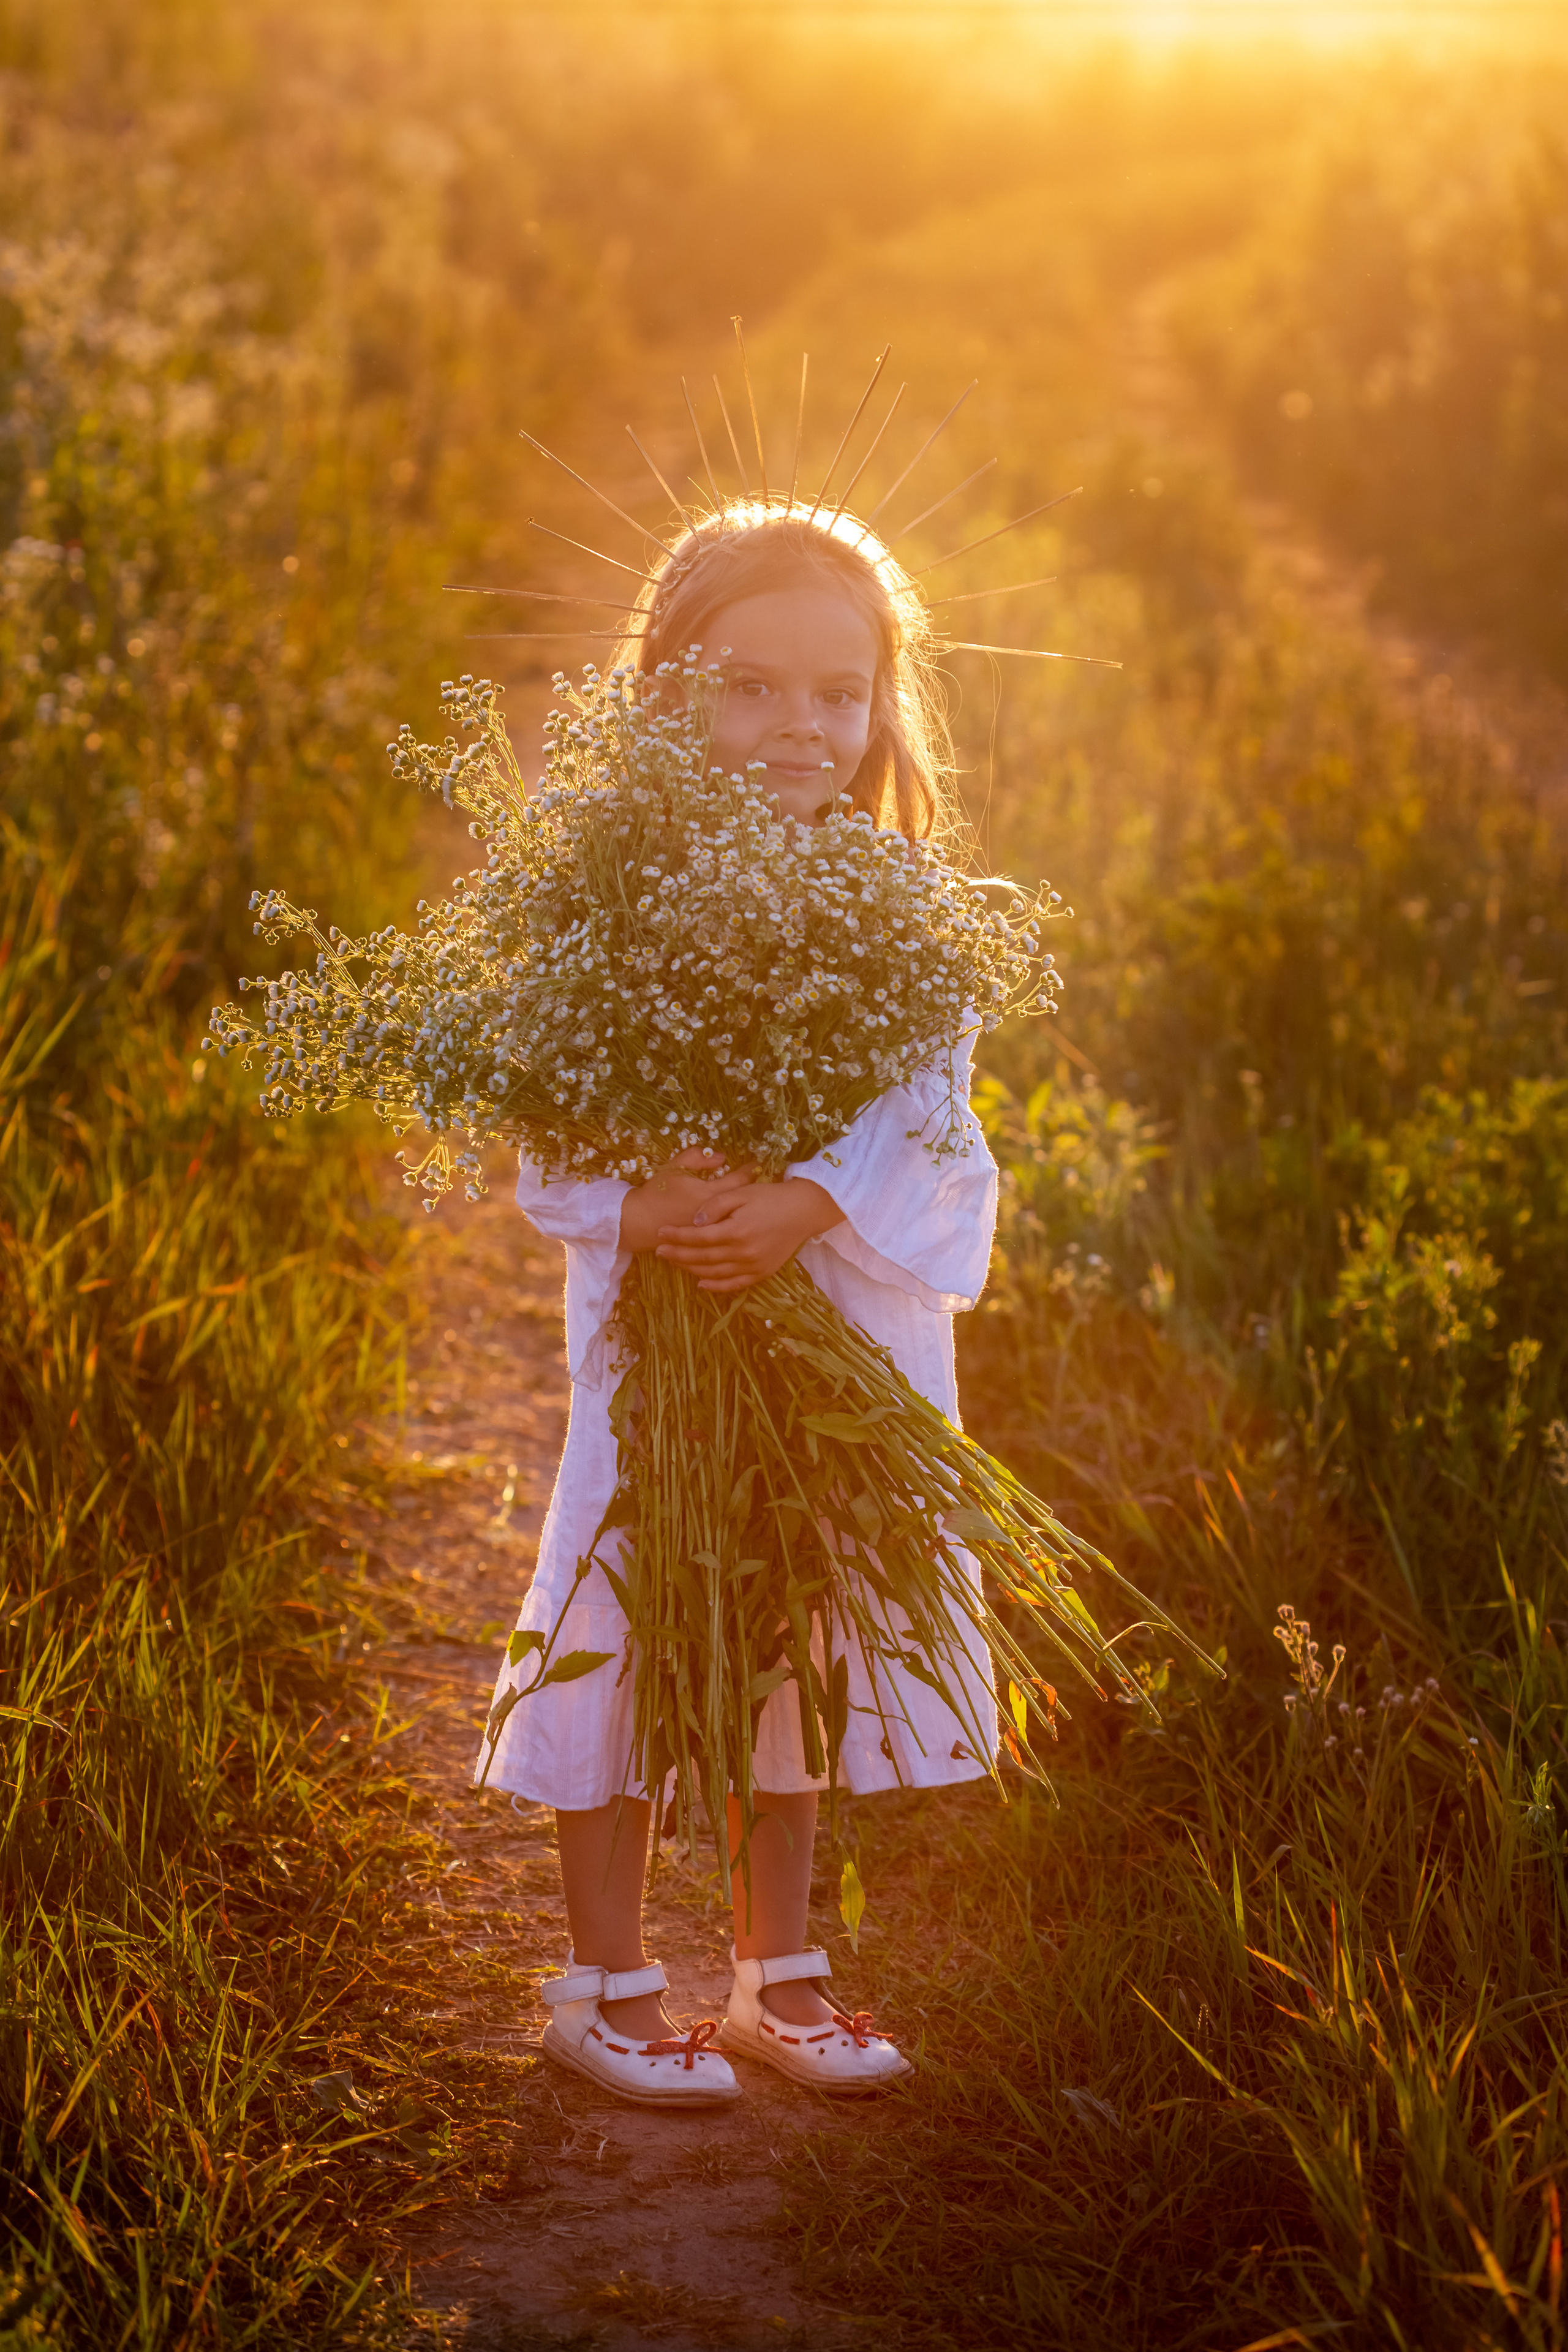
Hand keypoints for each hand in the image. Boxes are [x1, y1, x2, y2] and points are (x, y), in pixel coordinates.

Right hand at [618, 1146, 755, 1252]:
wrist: (640, 1221)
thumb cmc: (656, 1192)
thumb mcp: (673, 1168)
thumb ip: (697, 1158)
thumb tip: (721, 1157)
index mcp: (707, 1194)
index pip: (738, 1181)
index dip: (749, 1171)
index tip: (755, 1164)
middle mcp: (714, 1215)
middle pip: (743, 1202)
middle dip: (753, 1191)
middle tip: (760, 1180)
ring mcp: (711, 1233)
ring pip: (738, 1222)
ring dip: (747, 1210)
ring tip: (753, 1201)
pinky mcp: (706, 1245)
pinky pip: (727, 1236)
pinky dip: (735, 1227)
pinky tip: (738, 1221)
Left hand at [654, 1176, 843, 1293]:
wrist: (804, 1210)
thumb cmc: (772, 1196)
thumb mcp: (741, 1192)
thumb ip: (715, 1206)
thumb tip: (695, 1222)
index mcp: (736, 1230)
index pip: (698, 1237)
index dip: (677, 1236)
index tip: (660, 1233)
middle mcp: (743, 1253)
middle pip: (702, 1257)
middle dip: (678, 1254)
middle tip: (659, 1250)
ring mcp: (753, 1266)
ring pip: (715, 1273)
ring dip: (692, 1269)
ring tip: (674, 1262)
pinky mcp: (762, 1272)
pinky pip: (734, 1284)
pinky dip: (716, 1287)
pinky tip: (701, 1284)